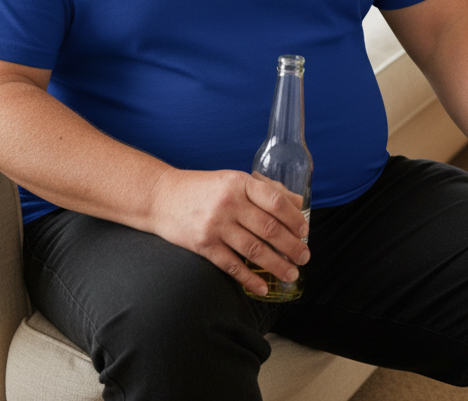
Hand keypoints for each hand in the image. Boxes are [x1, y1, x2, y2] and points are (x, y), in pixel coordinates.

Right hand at [147, 168, 309, 296]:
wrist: (161, 196)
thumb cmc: (203, 188)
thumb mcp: (233, 179)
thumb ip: (264, 189)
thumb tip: (297, 203)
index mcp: (239, 182)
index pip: (275, 201)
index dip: (294, 219)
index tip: (305, 232)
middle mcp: (229, 202)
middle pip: (269, 228)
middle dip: (291, 246)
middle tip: (305, 257)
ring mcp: (215, 224)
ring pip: (254, 249)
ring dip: (276, 265)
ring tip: (291, 273)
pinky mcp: (203, 245)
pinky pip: (231, 265)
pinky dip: (249, 279)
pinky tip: (261, 287)